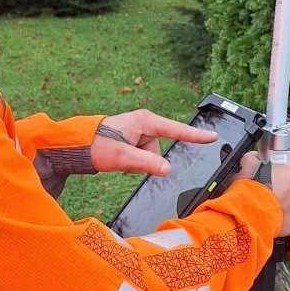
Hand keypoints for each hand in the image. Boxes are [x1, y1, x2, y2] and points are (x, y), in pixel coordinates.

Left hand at [92, 111, 216, 178]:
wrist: (77, 145)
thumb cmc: (97, 145)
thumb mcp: (123, 157)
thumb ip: (147, 163)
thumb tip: (167, 169)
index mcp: (145, 121)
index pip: (176, 130)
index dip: (195, 135)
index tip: (213, 136)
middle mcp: (144, 123)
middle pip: (158, 150)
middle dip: (145, 161)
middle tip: (125, 161)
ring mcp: (138, 132)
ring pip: (150, 155)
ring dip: (137, 162)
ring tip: (118, 159)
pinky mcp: (132, 140)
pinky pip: (141, 156)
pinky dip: (133, 161)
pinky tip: (118, 159)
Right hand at [236, 154, 289, 236]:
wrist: (246, 212)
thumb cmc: (250, 186)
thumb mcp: (250, 160)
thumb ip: (261, 157)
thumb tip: (260, 158)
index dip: (282, 173)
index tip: (273, 176)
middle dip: (284, 190)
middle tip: (268, 191)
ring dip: (282, 205)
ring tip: (266, 205)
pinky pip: (288, 220)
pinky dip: (280, 219)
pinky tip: (268, 215)